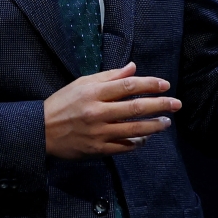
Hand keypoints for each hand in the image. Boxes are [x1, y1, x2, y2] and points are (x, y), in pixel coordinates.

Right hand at [44, 62, 180, 158]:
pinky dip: (137, 142)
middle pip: (136, 107)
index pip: (129, 86)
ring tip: (167, 122)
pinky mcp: (97, 149)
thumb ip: (109, 76)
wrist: (41, 130)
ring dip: (154, 126)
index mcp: (94, 92)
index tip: (165, 85)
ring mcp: (98, 132)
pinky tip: (146, 138)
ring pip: (133, 129)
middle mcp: (98, 112)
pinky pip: (123, 146)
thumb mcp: (82, 83)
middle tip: (177, 104)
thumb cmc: (62, 103)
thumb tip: (133, 68)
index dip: (150, 85)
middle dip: (160, 105)